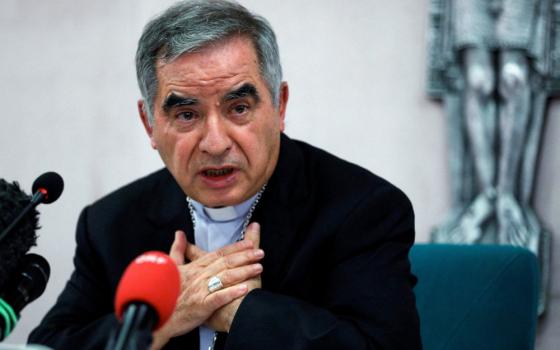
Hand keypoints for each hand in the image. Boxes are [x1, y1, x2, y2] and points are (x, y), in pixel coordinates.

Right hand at [151, 229, 263, 348]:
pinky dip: (232, 293)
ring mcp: (200, 291)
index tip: (249, 243)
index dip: (235, 247)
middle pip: (225, 263)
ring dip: (243, 271)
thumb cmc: (164, 293)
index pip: (218, 254)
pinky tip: (245, 289)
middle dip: (245, 256)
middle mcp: (199, 276)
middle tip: (260, 253)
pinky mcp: (200, 306)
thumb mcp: (170, 268)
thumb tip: (179, 234)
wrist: (154, 315)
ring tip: (259, 267)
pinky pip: (218, 298)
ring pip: (225, 277)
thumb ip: (177, 250)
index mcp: (194, 267)